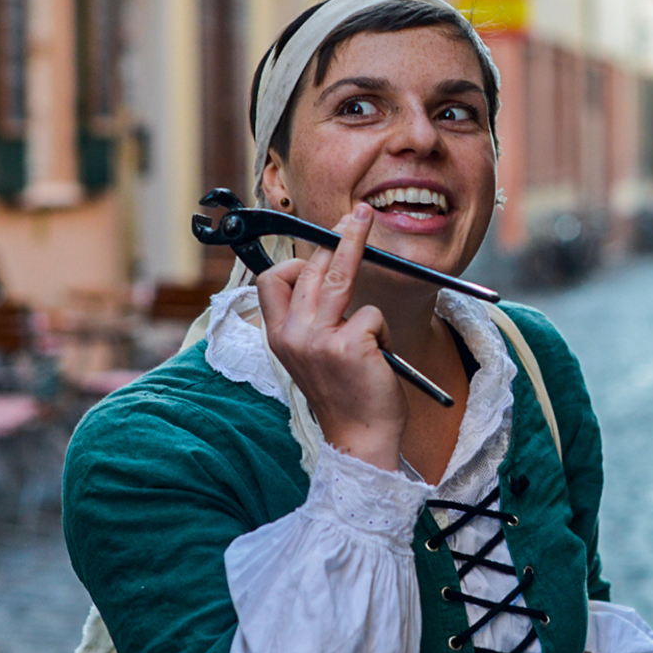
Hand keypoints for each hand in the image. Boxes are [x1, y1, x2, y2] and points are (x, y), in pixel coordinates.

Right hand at [256, 202, 406, 468]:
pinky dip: (382, 331)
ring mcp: (319, 339)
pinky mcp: (350, 345)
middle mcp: (293, 335)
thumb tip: (324, 272)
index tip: (316, 245)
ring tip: (364, 217)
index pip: (271, 281)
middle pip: (309, 268)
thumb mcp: (312, 357)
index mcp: (278, 336)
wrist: (360, 438)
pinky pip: (372, 315)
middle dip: (334, 236)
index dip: (295, 258)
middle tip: (356, 215)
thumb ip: (311, 322)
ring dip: (354, 241)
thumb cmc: (344, 395)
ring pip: (339, 274)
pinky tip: (378, 356)